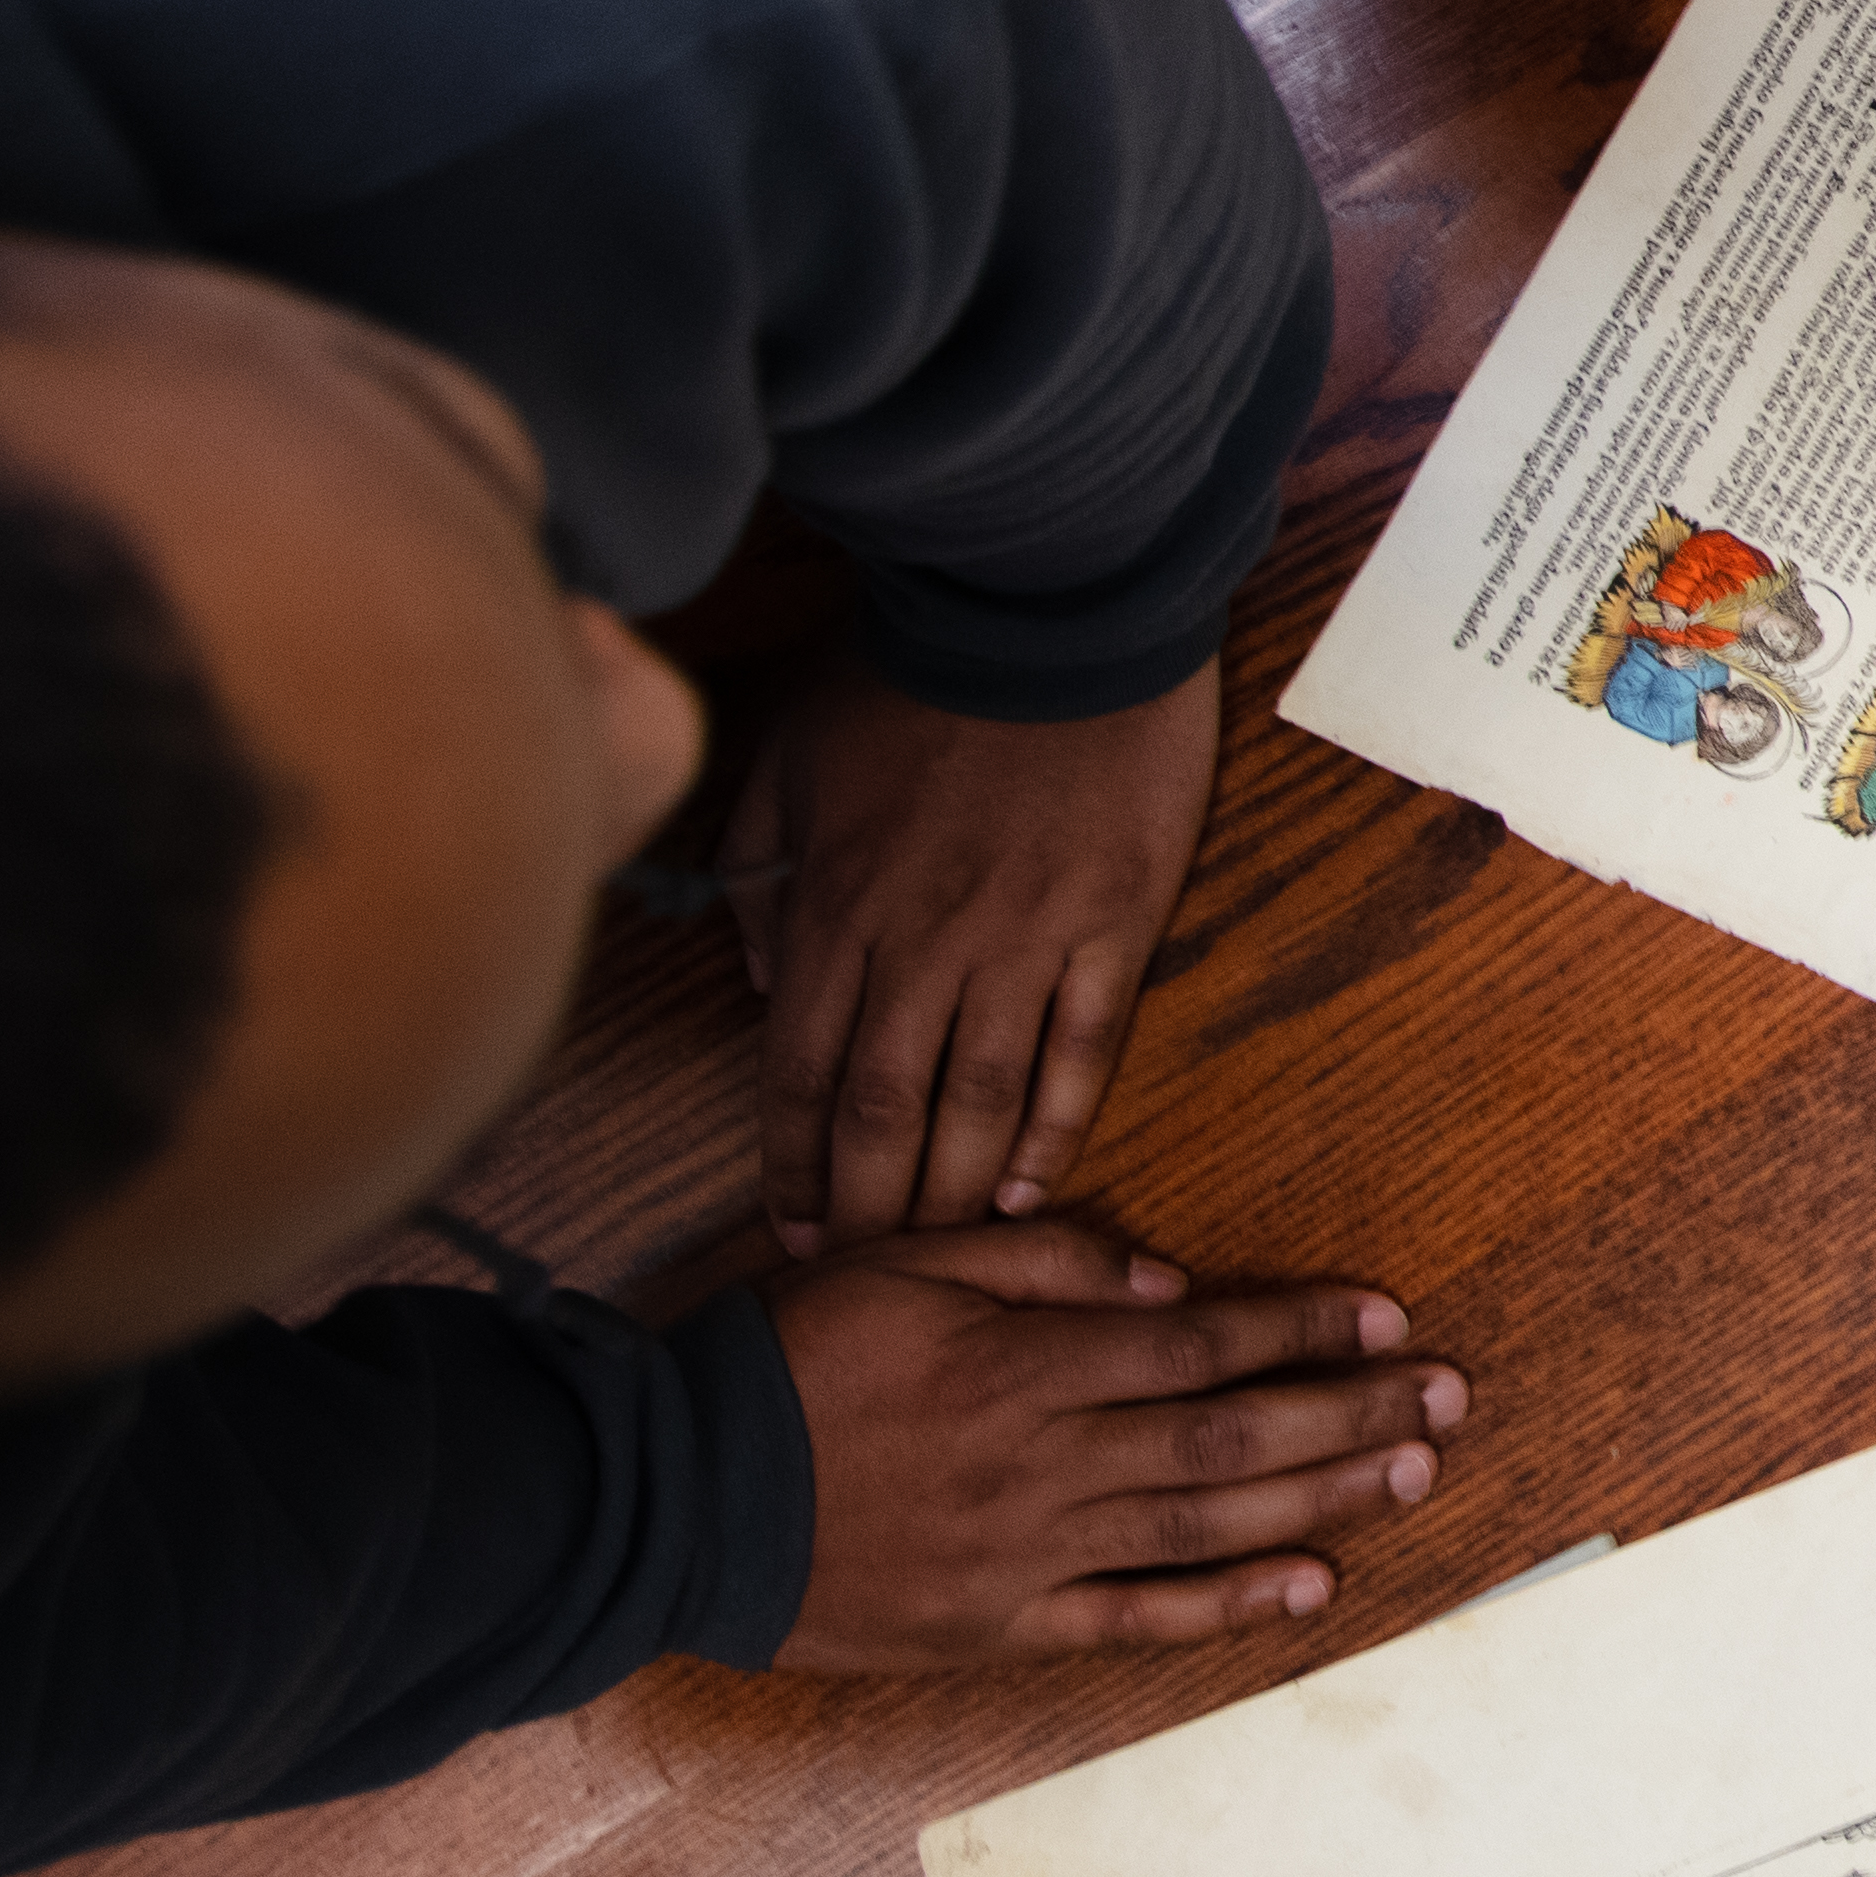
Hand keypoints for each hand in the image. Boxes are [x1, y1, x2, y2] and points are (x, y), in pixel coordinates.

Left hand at [737, 661, 1224, 1248]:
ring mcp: (1026, 939)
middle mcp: (923, 943)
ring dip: (955, 1188)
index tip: (791, 1226)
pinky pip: (1082, 1047)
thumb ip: (761, 874)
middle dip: (867, 1202)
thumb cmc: (908, 676)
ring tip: (942, 1252)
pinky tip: (1035, 1186)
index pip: (801, 1068)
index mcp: (837, 906)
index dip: (791, 1160)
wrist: (1046, 606)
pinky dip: (1055, 1125)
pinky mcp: (1114, 923)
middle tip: (863, 1271)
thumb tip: (768, 982)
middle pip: (885, 1107)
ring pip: (980, 1097)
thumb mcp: (791, 759)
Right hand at [764, 1216, 1462, 1668]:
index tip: (1384, 1317)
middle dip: (1349, 1412)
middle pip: (1230, 1434)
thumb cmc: (778, 1363)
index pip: (1198, 1342)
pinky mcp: (993, 1625)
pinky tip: (1310, 1586)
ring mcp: (1023, 1551)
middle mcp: (1042, 1458)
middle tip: (1447, 1398)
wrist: (662, 1496)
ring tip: (1411, 1474)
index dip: (1300, 1329)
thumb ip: (1034, 1263)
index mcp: (1021, 1362)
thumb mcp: (897, 1263)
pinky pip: (1131, 1618)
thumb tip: (1161, 1278)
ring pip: (1205, 1525)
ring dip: (1320, 1498)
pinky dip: (1227, 1608)